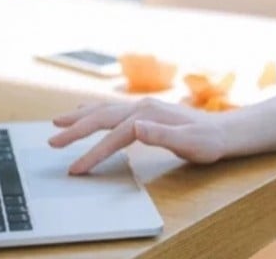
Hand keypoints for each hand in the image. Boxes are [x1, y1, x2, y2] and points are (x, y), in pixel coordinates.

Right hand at [48, 97, 228, 173]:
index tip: (76, 168)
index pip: (114, 135)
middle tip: (52, 142)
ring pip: (103, 110)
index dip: (93, 153)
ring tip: (57, 123)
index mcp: (149, 115)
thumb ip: (161, 135)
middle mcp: (142, 106)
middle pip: (101, 117)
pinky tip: (85, 112)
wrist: (223, 131)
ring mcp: (142, 107)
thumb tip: (135, 127)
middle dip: (75, 130)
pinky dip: (93, 111)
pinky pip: (112, 110)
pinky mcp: (144, 111)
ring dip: (80, 117)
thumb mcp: (189, 143)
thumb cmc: (207, 141)